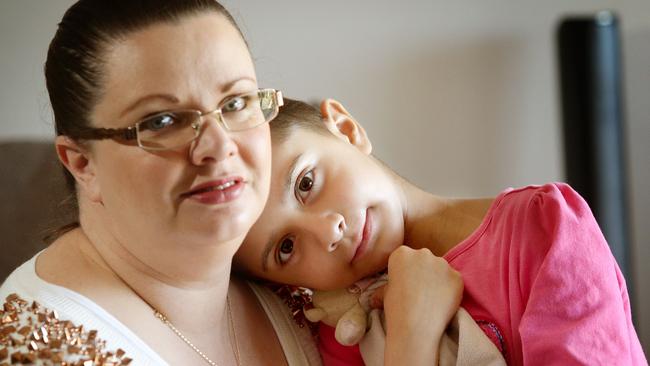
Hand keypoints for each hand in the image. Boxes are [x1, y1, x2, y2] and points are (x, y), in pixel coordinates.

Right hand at [378, 246, 462, 364]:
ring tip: (431, 298)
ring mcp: (442, 263)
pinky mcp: (457, 276)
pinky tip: (442, 302)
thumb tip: (375, 297)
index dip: (405, 272)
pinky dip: (450, 289)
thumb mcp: (384, 294)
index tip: (405, 284)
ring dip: (437, 279)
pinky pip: (453, 280)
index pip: (405, 257)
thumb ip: (386, 287)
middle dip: (423, 271)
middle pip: (424, 259)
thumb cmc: (396, 310)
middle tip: (419, 291)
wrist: (416, 327)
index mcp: (401, 253)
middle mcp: (422, 253)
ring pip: (440, 268)